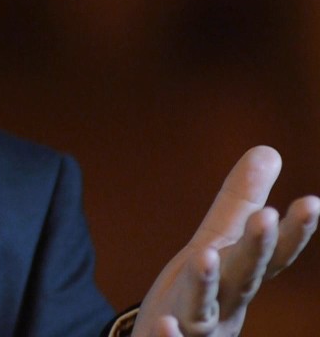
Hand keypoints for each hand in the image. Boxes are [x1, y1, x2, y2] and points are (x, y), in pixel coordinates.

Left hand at [131, 146, 319, 335]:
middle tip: (266, 216)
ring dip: (207, 284)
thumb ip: (239, 205)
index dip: (292, 232)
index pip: (270, 255)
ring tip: (204, 255)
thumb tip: (269, 150)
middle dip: (256, 249)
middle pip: (243, 277)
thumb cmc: (198, 295)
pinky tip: (165, 323)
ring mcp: (196, 331)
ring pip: (204, 309)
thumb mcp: (216, 245)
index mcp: (238, 280)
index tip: (311, 202)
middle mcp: (224, 307)